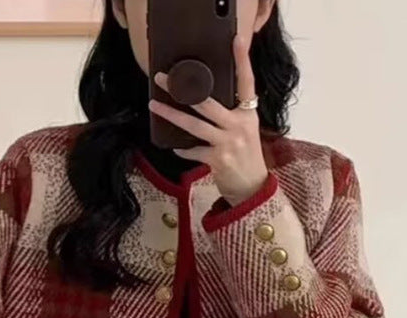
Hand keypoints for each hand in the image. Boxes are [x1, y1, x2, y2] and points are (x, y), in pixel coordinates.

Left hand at [148, 34, 268, 206]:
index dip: (242, 61)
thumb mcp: (245, 131)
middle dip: (182, 89)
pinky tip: (175, 147)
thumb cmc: (245, 157)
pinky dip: (183, 149)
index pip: (247, 82)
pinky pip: (192, 150)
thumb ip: (232, 115)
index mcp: (248, 114)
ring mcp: (228, 142)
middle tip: (163, 78)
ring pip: (194, 125)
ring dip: (171, 115)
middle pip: (207, 102)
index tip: (235, 41)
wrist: (251, 188)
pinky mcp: (217, 159)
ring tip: (154, 107)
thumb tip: (204, 101)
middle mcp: (239, 125)